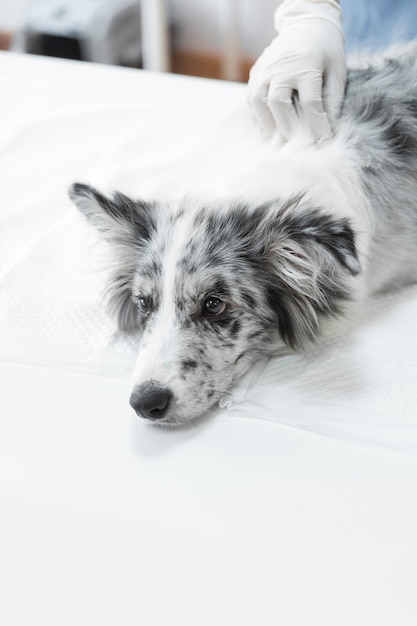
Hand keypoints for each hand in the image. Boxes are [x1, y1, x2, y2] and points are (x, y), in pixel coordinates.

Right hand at [247, 0, 345, 142]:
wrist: (306, 23)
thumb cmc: (326, 49)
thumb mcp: (337, 70)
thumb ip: (332, 98)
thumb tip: (327, 128)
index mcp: (306, 65)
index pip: (310, 102)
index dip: (317, 125)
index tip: (323, 141)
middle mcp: (281, 67)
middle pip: (278, 103)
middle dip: (286, 128)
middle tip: (295, 146)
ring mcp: (265, 69)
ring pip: (258, 102)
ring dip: (268, 124)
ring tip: (278, 139)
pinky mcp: (256, 72)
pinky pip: (251, 98)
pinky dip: (259, 115)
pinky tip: (269, 126)